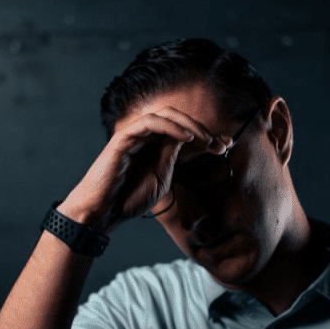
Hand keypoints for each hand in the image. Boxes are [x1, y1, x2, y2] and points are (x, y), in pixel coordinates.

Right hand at [59, 107, 229, 232]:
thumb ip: (173, 156)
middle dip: (202, 129)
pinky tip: (187, 138)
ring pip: (166, 115)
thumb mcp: (162, 177)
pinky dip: (171, 126)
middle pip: (178, 120)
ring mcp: (134, 135)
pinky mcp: (124, 138)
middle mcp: (145, 137)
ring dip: (190, 125)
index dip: (206, 136)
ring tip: (206, 139)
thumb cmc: (129, 198)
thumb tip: (191, 139)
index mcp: (155, 147)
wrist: (104, 212)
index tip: (225, 147)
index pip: (183, 133)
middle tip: (220, 143)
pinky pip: (150, 123)